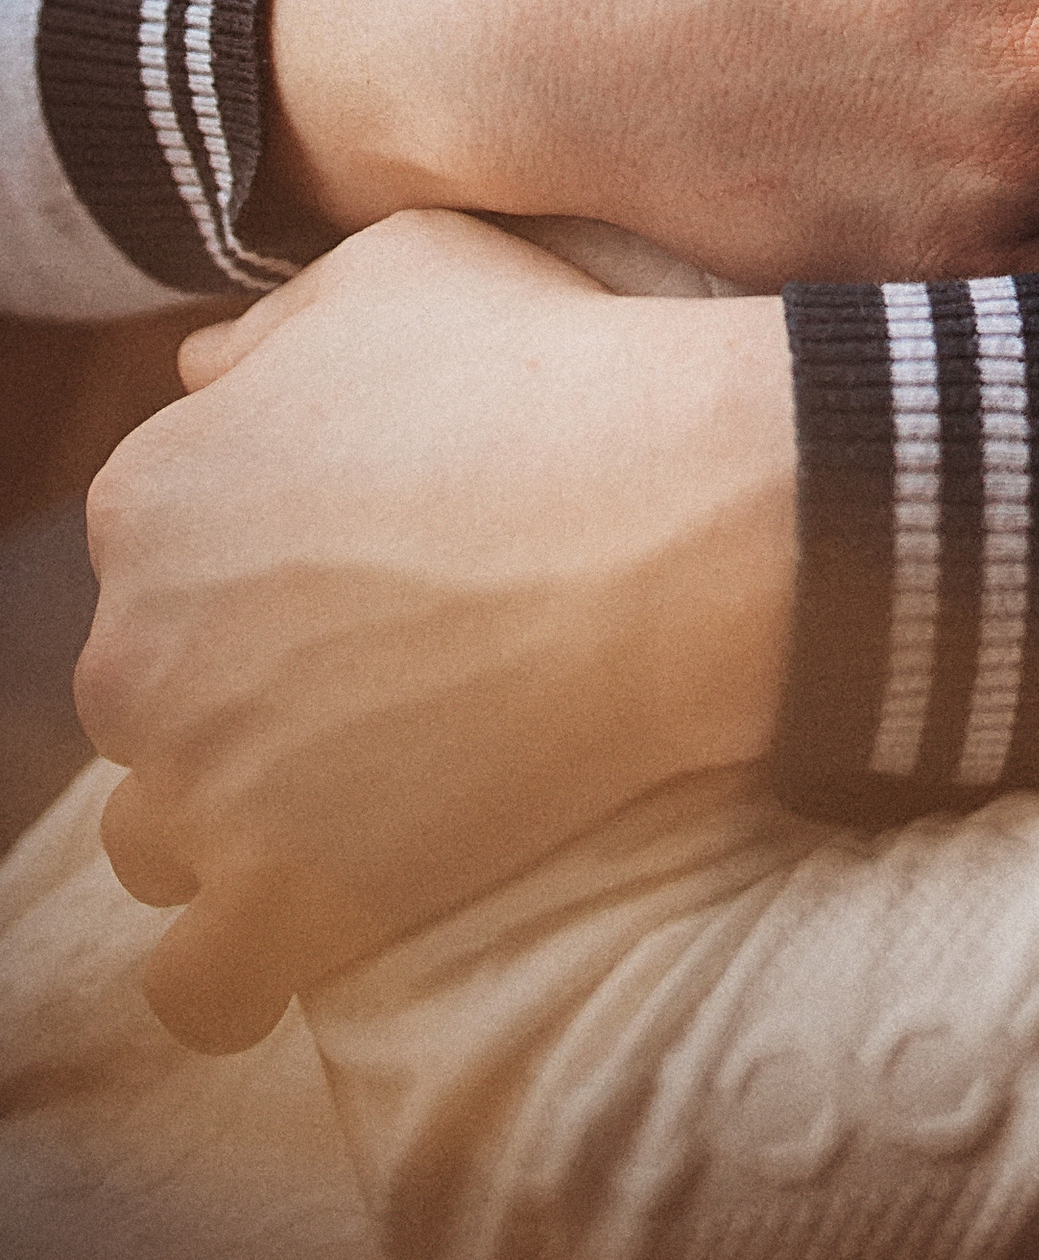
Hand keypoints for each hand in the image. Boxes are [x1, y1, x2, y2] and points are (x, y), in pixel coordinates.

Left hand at [80, 212, 793, 1053]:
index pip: (151, 557)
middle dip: (239, 693)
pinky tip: (323, 922)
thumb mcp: (398, 270)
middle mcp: (136, 643)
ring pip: (153, 840)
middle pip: (147, 696)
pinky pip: (200, 989)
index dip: (254, 564)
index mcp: (150, 492)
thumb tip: (202, 374)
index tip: (365, 569)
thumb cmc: (554, 372)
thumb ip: (267, 326)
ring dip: (232, 826)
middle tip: (389, 671)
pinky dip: (247, 969)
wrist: (680, 517)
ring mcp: (203, 785)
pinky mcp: (283, 903)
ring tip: (364, 793)